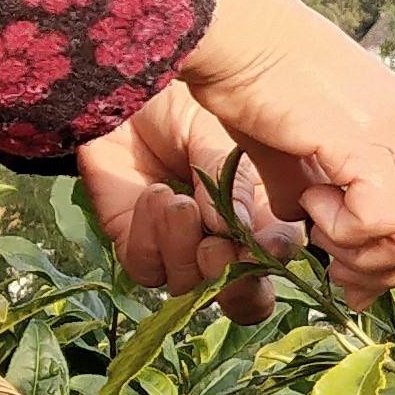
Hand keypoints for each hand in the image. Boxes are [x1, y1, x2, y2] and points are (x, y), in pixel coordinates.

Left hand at [79, 85, 294, 321]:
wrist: (119, 92)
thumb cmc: (178, 104)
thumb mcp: (218, 135)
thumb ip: (233, 185)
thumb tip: (240, 234)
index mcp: (256, 214)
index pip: (275, 262)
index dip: (271, 264)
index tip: (263, 245)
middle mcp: (221, 241)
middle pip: (242, 302)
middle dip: (230, 285)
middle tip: (214, 246)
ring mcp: (177, 248)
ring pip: (189, 288)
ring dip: (182, 248)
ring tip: (176, 200)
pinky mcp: (135, 244)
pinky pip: (146, 268)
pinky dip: (148, 238)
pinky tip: (151, 195)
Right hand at [170, 0, 394, 306]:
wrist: (226, 27)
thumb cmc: (246, 78)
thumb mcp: (290, 144)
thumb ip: (307, 185)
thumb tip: (303, 223)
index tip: (344, 270)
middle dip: (389, 267)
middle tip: (333, 264)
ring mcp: (392, 126)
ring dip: (367, 251)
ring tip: (317, 225)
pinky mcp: (361, 134)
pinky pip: (384, 214)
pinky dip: (348, 229)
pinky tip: (308, 201)